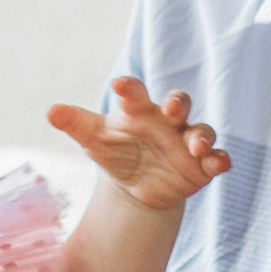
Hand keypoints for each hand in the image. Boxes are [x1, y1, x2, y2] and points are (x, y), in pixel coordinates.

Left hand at [47, 79, 230, 213]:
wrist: (137, 185)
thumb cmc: (116, 151)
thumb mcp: (94, 140)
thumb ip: (75, 124)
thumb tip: (51, 111)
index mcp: (139, 110)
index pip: (136, 93)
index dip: (130, 88)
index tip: (119, 86)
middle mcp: (167, 121)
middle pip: (179, 103)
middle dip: (179, 102)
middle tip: (173, 106)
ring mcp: (187, 141)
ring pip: (202, 131)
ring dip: (202, 135)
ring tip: (196, 144)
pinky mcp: (202, 165)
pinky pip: (217, 158)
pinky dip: (220, 160)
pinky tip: (218, 165)